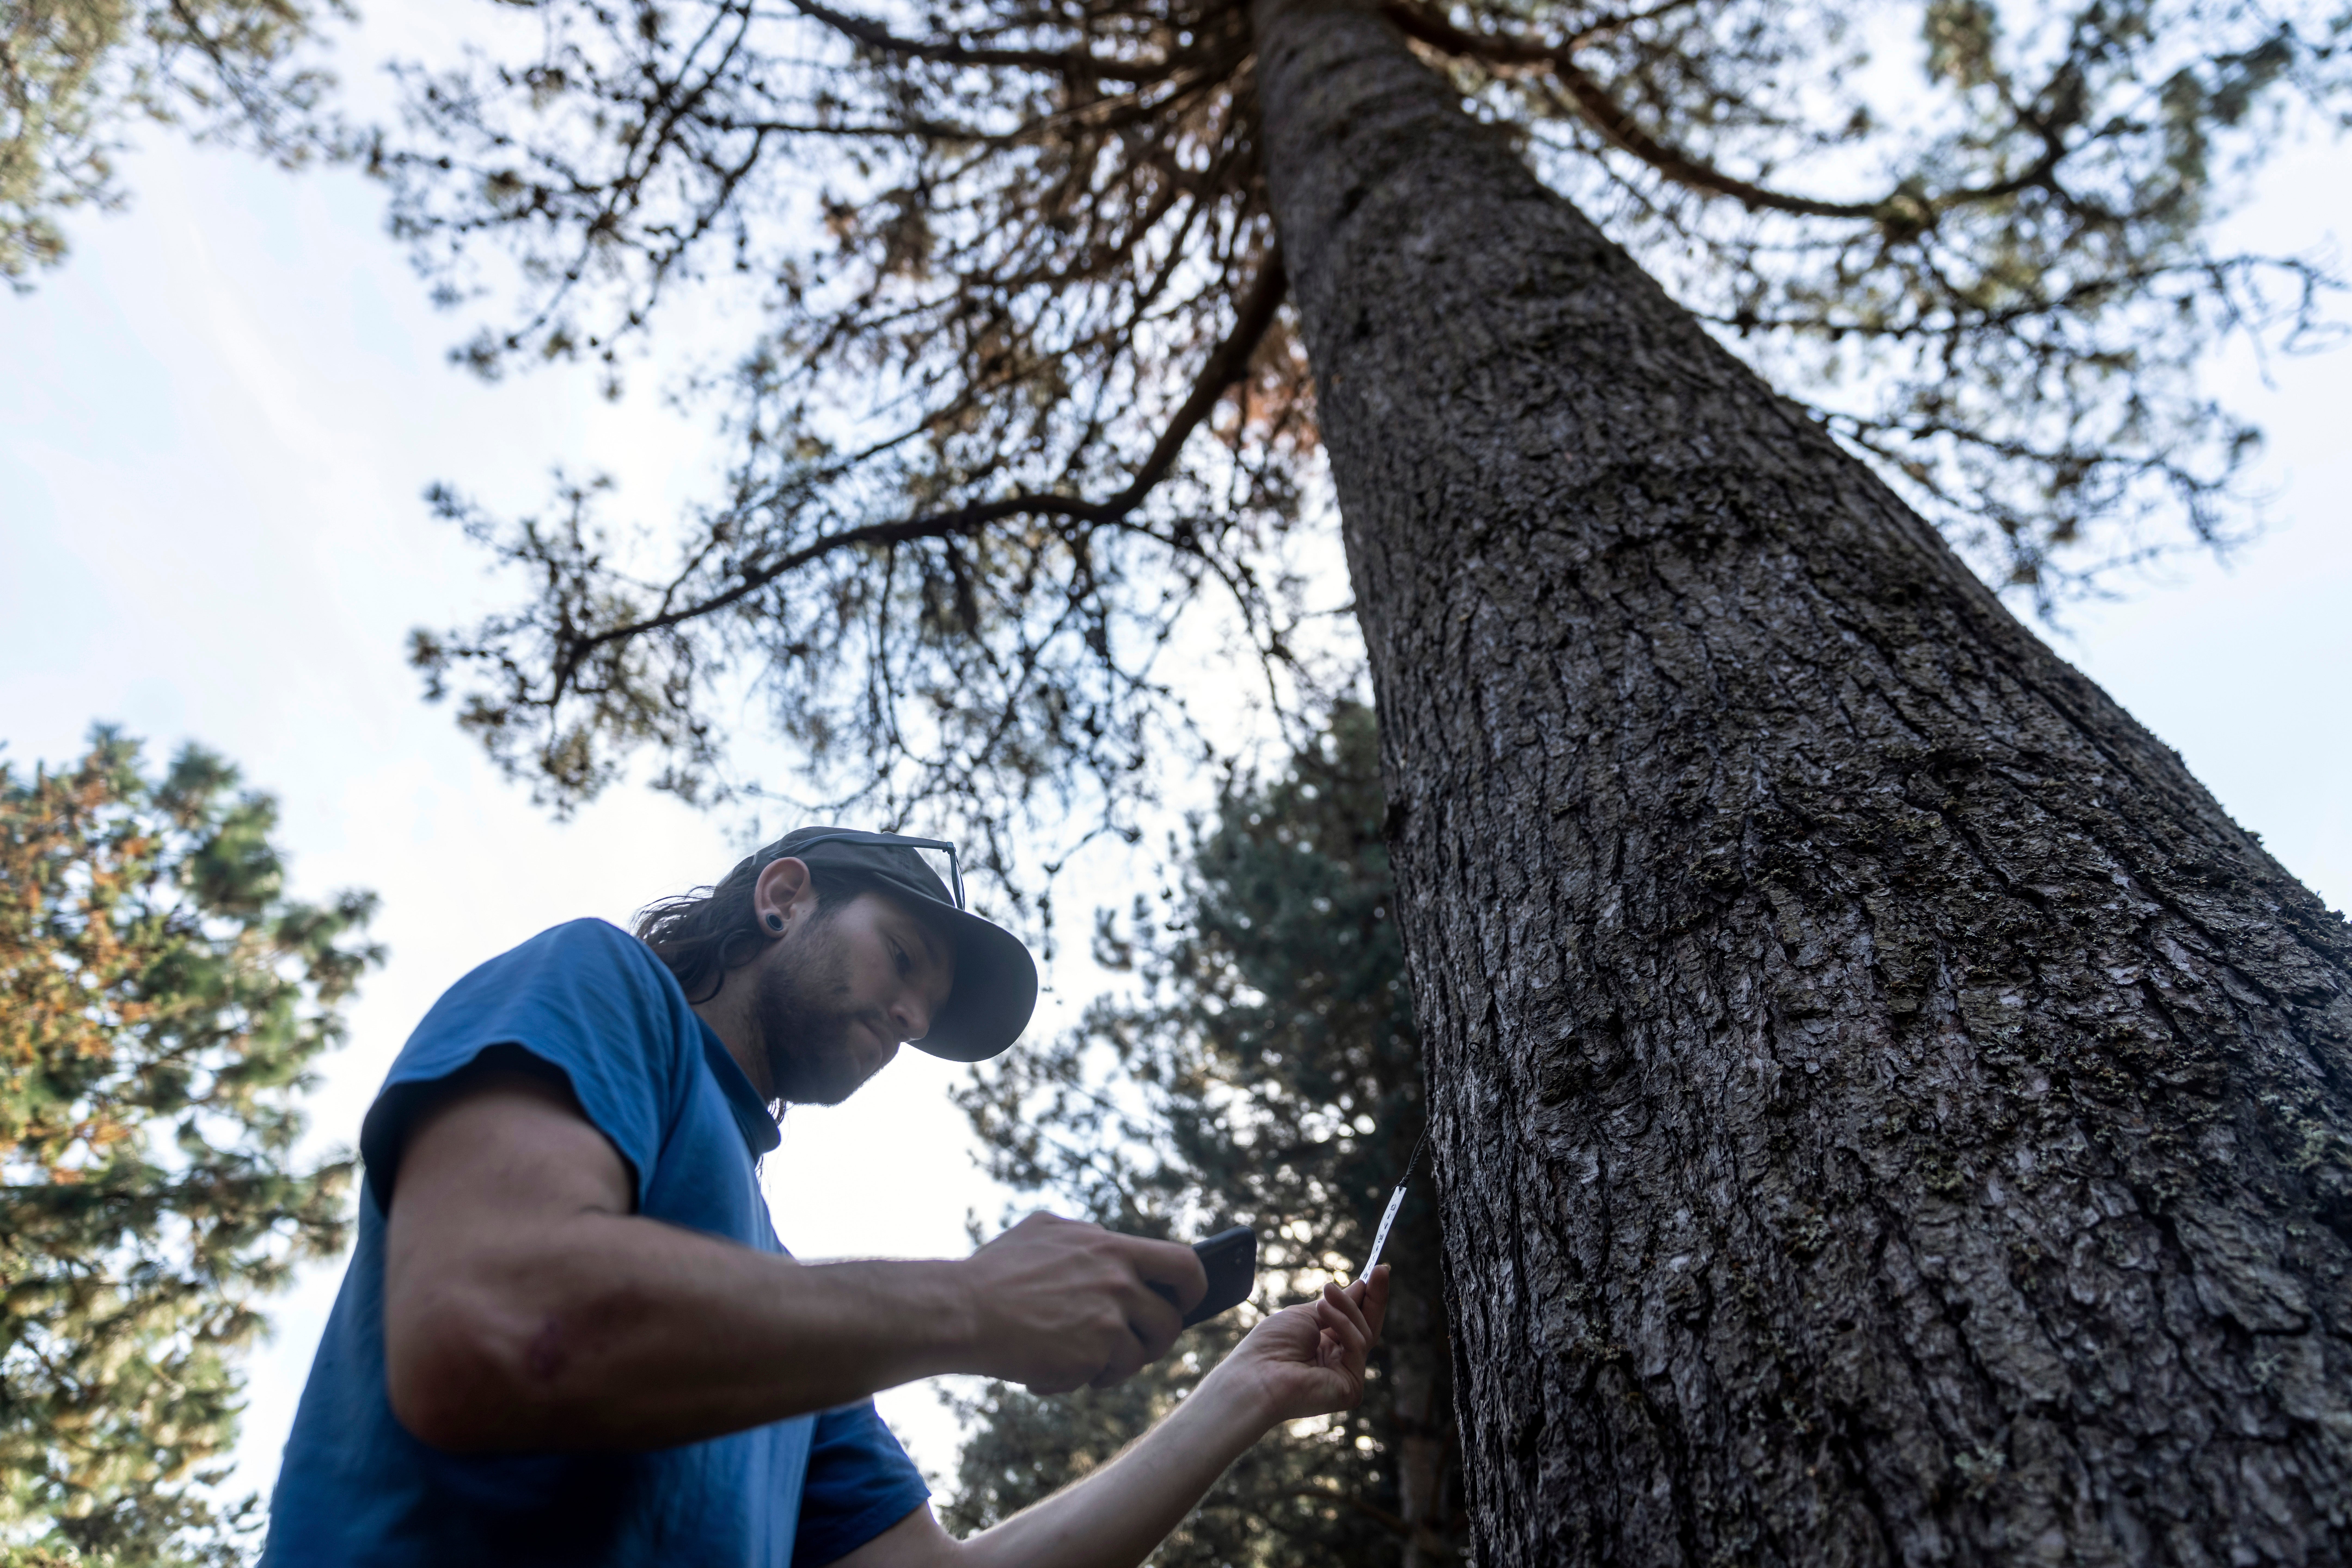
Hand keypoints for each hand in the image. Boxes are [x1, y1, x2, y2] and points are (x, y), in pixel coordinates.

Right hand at [956, 1212, 1207, 1393]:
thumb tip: (1109, 1241)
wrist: (963, 1310)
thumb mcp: (1045, 1232)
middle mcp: (1117, 1280)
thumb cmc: (995, 1272)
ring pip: (1141, 1354)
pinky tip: (1052, 1371)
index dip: (1194, 1287)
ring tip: (1083, 1361)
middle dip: (1156, 1339)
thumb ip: (1086, 1238)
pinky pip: (1107, 1375)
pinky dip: (1084, 1380)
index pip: (1182, 1263)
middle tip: (1133, 1345)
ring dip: (1118, 1364)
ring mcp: (1107, 1318)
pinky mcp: (1093, 1354)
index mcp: (1109, 1247)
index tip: (1184, 1302)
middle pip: (1171, 1320)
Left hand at [1213, 1265, 1390, 1426]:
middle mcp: (1337, 1362)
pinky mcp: (1351, 1388)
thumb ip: (1335, 1306)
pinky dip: (1343, 1324)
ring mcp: (1346, 1376)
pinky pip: (1357, 1345)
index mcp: (1323, 1346)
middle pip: (1367, 1328)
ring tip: (1327, 1290)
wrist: (1256, 1374)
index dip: (1365, 1297)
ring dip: (1347, 1306)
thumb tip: (1360, 1286)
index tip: (1376, 1272)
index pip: (1352, 1321)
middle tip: (1382, 1269)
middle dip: (1375, 1297)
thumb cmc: (1271, 1345)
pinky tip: (1324, 1309)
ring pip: (1363, 1333)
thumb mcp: (1304, 1315)